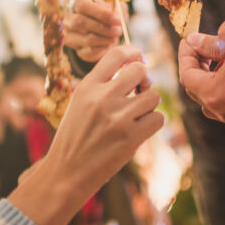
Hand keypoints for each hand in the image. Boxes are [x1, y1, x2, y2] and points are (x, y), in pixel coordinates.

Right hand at [9, 45, 162, 224]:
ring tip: (137, 115)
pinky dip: (153, 123)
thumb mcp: (78, 103)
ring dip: (149, 105)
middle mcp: (102, 98)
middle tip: (140, 90)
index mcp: (87, 86)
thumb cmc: (74, 137)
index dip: (133, 52)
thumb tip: (135, 68)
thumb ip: (101, 85)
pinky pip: (158, 118)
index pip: (117, 54)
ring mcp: (118, 118)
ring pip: (153, 96)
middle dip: (145, 79)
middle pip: (140, 70)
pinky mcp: (131, 138)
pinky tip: (140, 130)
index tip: (139, 58)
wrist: (66, 172)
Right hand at [63, 0, 123, 61]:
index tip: (117, 20)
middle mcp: (66, 19)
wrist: (101, 28)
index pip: (81, 6)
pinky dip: (104, 47)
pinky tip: (109, 42)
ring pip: (86, 39)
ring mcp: (69, 36)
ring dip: (105, 38)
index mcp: (71, 1)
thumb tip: (118, 16)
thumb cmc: (104, 13)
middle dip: (103, 27)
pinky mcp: (77, 50)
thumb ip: (115, 7)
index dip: (101, 13)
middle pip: (80, 23)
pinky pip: (90, 51)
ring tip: (115, 36)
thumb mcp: (110, 5)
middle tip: (118, 30)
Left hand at [177, 15, 224, 125]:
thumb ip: (207, 42)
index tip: (188, 40)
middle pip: (200, 93)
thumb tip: (194, 43)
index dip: (185, 54)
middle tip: (200, 48)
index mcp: (216, 95)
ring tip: (219, 59)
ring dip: (214, 82)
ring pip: (219, 102)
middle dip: (197, 69)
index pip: (187, 76)